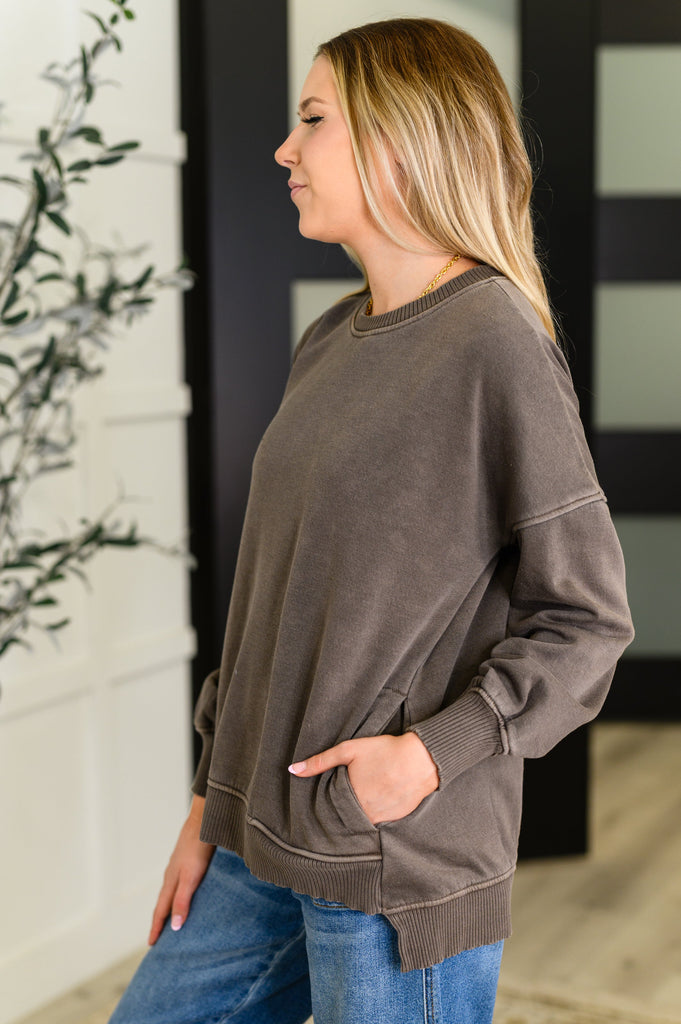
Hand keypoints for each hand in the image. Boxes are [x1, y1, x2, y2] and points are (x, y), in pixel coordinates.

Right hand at [148, 794, 215, 944]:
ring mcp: (179, 867)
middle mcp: (172, 876)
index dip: (156, 928)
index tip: (151, 945)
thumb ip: (183, 901)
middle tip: (158, 938)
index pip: (161, 911)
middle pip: (163, 903)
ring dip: (170, 908)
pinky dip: (179, 895)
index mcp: (170, 883)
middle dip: (160, 921)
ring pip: (171, 893)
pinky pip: (180, 884)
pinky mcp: (188, 860)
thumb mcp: (191, 878)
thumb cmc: (198, 848)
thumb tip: (174, 927)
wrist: (204, 820)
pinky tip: (186, 894)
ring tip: (171, 921)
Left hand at [289, 732, 438, 824]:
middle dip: (340, 812)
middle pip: (345, 818)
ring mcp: (382, 818)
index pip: (330, 810)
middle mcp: (365, 813)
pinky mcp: (396, 818)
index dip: (326, 806)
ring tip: (357, 801)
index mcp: (351, 799)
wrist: (422, 759)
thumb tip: (293, 769)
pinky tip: (375, 801)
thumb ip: (320, 762)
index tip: (321, 805)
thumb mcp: (349, 750)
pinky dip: (374, 814)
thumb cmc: (384, 751)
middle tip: (341, 801)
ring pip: (362, 821)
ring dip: (357, 815)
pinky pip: (379, 821)